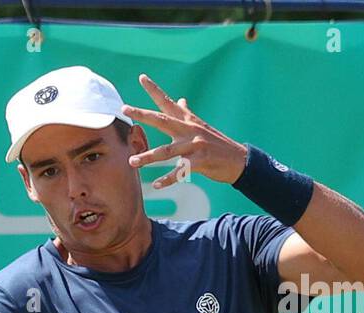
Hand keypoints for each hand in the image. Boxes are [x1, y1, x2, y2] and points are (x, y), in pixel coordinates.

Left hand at [122, 74, 249, 187]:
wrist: (239, 160)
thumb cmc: (216, 143)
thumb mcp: (200, 126)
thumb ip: (187, 114)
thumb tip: (180, 99)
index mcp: (188, 120)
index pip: (168, 102)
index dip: (155, 89)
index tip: (142, 77)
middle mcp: (189, 129)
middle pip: (162, 120)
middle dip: (143, 114)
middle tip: (125, 108)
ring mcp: (194, 145)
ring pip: (166, 151)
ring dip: (148, 157)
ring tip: (132, 161)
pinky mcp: (200, 161)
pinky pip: (180, 172)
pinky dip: (167, 179)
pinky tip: (155, 185)